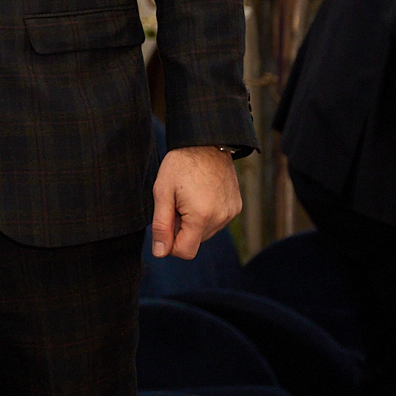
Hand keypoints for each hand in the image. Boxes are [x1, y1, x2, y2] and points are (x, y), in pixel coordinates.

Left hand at [151, 145, 242, 259]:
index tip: (164, 224)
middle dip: (182, 229)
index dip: (170, 244)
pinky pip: (217, 222)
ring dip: (193, 222)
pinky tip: (201, 195)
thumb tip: (160, 253)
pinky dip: (206, 215)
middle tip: (176, 203)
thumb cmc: (180, 165)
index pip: (185, 252)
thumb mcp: (162, 192)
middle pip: (195, 242)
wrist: (207, 142)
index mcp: (201, 217)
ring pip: (205, 233)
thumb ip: (161, 225)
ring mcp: (231, 214)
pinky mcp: (236, 208)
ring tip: (188, 197)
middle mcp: (220, 219)